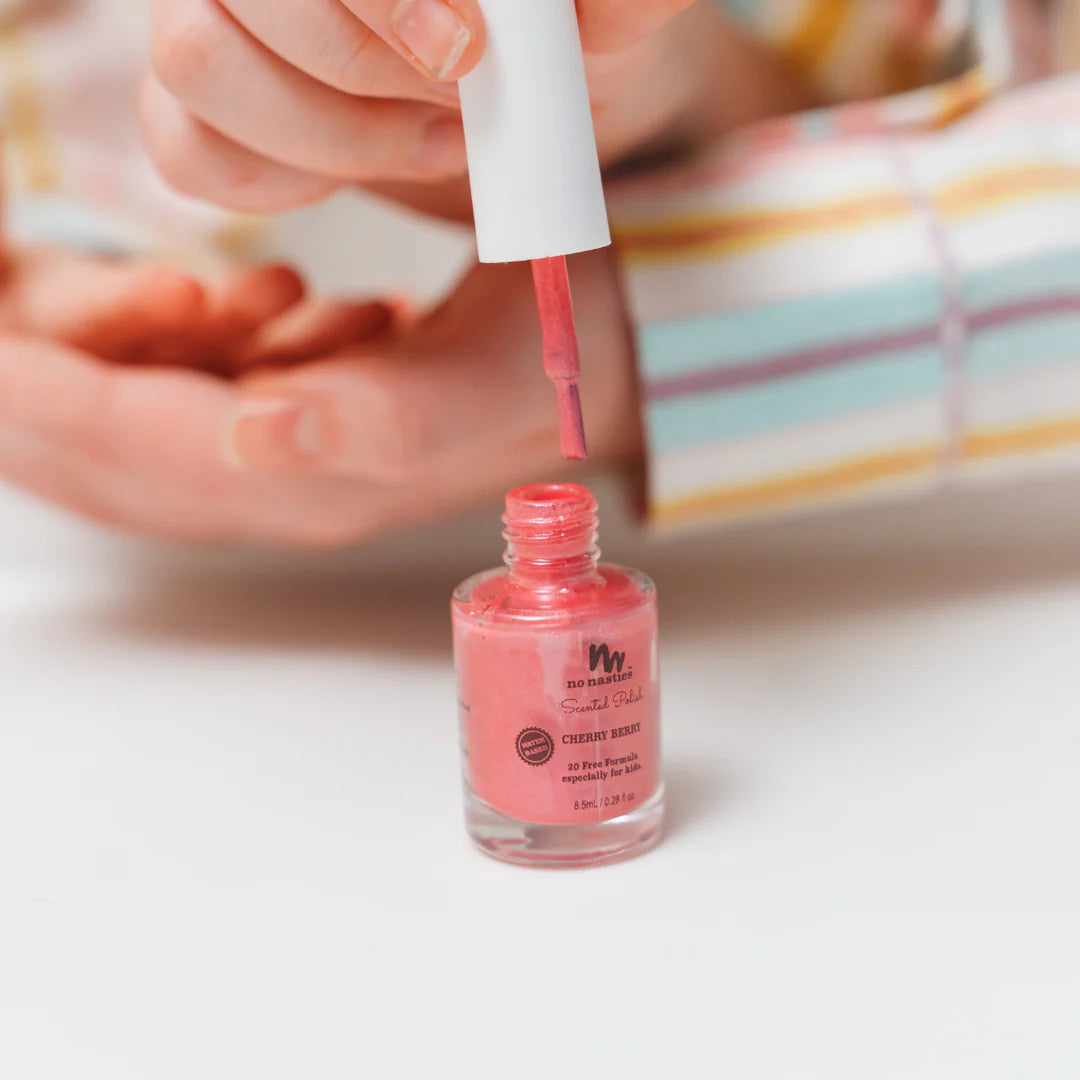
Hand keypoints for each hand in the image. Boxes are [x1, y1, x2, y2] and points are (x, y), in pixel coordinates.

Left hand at [0, 250, 637, 544]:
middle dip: (29, 422)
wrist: (605, 364)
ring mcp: (290, 468)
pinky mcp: (297, 434)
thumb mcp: (485, 386)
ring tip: (5, 362)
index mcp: (328, 482)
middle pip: (119, 473)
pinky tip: (90, 357)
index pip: (150, 453)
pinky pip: (171, 430)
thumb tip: (251, 433)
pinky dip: (112, 392)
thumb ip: (377, 422)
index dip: (55, 407)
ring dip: (56, 415)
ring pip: (134, 458)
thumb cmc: (554, 358)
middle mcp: (291, 490)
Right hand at [141, 0, 797, 218]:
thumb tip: (583, 4)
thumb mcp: (606, 17)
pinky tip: (365, 165)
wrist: (532, 95)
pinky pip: (187, 152)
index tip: (463, 51)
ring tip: (432, 140)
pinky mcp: (197, 108)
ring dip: (330, 133)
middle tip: (458, 105)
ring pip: (194, 63)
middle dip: (359, 70)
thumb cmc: (561, 37)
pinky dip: (283, 182)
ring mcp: (208, 16)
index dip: (376, 0)